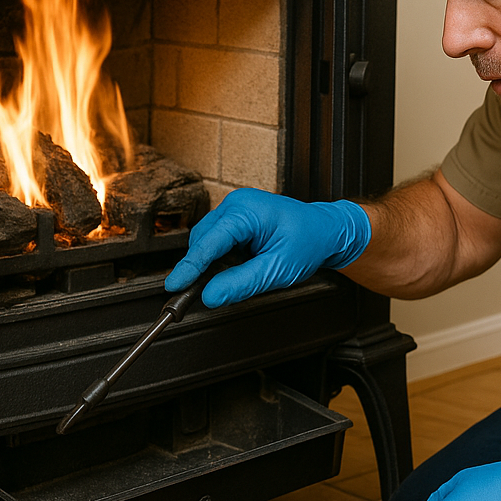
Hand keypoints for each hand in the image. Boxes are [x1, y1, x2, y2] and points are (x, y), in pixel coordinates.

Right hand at [164, 188, 370, 307]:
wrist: (327, 231)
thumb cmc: (310, 242)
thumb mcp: (277, 269)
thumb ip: (242, 283)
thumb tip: (210, 296)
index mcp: (246, 211)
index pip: (208, 242)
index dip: (189, 266)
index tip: (174, 285)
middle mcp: (236, 204)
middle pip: (202, 241)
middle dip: (202, 266)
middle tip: (205, 292)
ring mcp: (235, 209)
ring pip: (207, 241)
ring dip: (213, 262)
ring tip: (241, 272)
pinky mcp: (236, 218)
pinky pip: (218, 240)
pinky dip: (221, 257)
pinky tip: (239, 265)